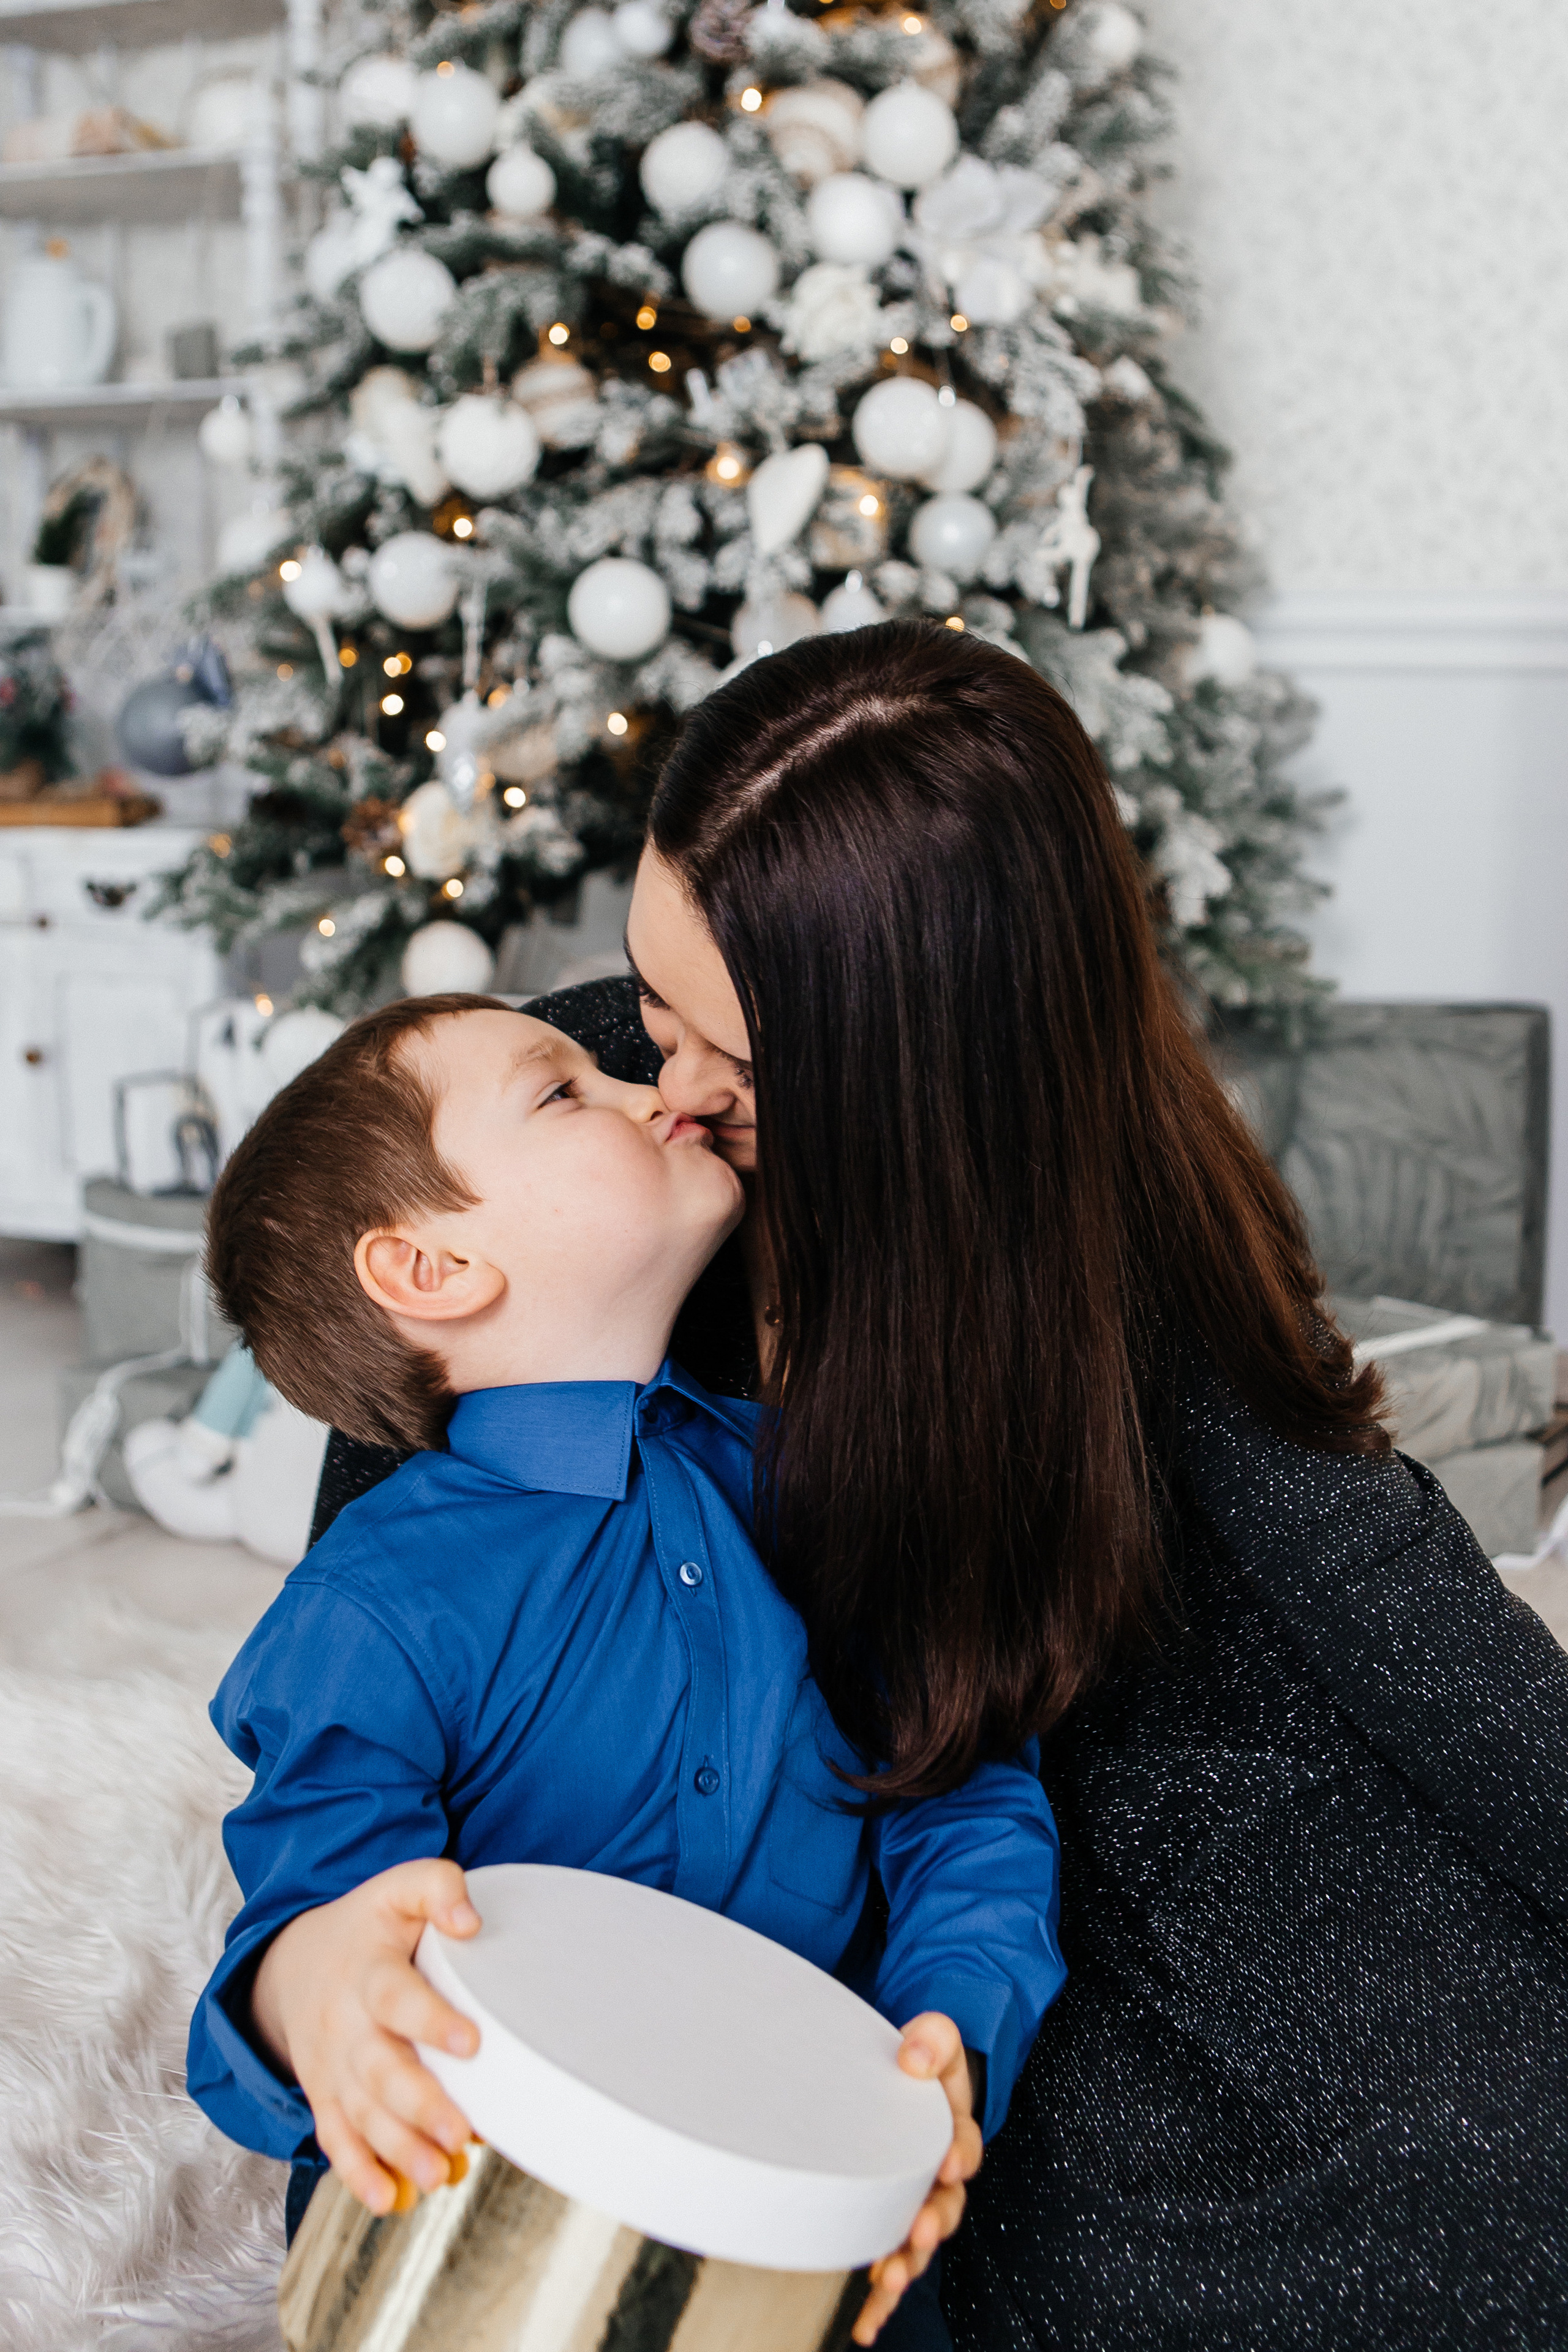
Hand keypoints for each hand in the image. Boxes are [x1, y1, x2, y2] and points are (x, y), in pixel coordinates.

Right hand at [251, 1858, 482, 2215]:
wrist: (294, 1962)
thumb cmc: (369, 1926)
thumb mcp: (398, 1889)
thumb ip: (437, 1887)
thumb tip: (471, 1922)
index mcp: (366, 1971)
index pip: (396, 1997)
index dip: (430, 2020)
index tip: (472, 2042)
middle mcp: (344, 2025)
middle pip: (379, 2070)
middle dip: (418, 2105)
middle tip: (458, 2132)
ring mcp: (331, 2068)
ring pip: (361, 2115)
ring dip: (398, 2150)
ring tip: (440, 2176)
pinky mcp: (325, 2098)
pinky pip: (336, 2141)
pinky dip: (359, 2174)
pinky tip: (389, 2200)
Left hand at [853, 2014, 982, 2344]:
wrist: (897, 2080)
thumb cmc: (916, 2065)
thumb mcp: (932, 2041)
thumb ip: (932, 2039)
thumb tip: (913, 2059)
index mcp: (953, 2132)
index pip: (965, 2146)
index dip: (959, 2154)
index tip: (948, 2161)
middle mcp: (939, 2177)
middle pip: (947, 2206)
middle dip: (936, 2222)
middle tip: (921, 2231)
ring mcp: (915, 2205)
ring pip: (920, 2243)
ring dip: (909, 2264)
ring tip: (891, 2277)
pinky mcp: (889, 2225)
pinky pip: (890, 2266)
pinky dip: (881, 2301)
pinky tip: (865, 2325)